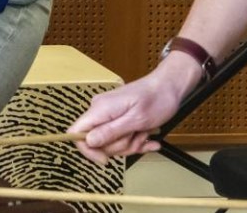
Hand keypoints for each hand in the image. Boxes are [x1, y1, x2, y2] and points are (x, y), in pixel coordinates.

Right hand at [66, 58, 198, 162]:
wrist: (170, 86)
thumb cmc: (157, 99)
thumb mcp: (136, 119)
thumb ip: (111, 131)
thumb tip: (88, 141)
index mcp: (100, 109)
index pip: (76, 132)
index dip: (87, 150)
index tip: (106, 160)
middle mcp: (100, 111)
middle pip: (97, 142)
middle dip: (120, 146)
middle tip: (138, 136)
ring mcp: (109, 114)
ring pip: (112, 142)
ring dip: (132, 143)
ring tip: (146, 133)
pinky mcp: (117, 118)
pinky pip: (121, 137)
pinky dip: (136, 140)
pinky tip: (149, 137)